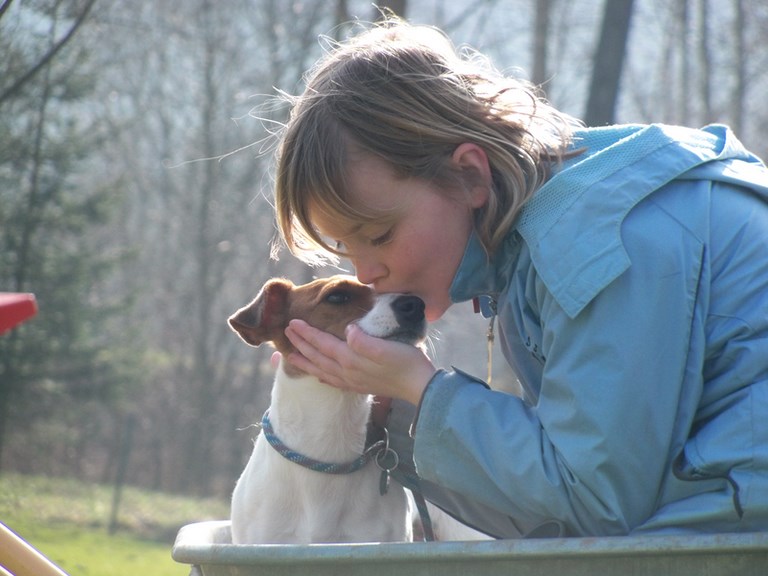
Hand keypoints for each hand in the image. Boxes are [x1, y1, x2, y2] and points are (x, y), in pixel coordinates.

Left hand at [284, 319, 436, 404]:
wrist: (419, 386)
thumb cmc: (406, 362)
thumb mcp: (386, 347)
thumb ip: (363, 340)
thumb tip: (348, 330)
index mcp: (351, 359)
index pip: (323, 344)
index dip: (307, 333)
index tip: (293, 323)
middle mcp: (347, 372)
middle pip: (318, 356)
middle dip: (300, 344)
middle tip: (286, 333)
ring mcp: (353, 381)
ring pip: (321, 370)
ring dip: (305, 361)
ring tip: (289, 357)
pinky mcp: (360, 386)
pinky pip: (332, 381)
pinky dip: (321, 376)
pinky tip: (318, 375)